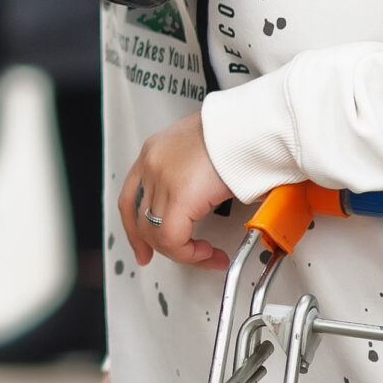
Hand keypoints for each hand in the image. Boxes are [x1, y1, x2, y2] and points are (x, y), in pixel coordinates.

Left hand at [117, 112, 235, 270]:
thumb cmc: (239, 135)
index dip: (134, 229)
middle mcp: (152, 164)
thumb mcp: (204, 152)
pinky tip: (209, 253)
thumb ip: (193, 174)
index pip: (130, 198)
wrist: (251, 126)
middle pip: (140, 220)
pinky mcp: (180, 194)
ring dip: (183, 252)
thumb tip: (202, 200)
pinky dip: (190, 253)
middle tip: (187, 256)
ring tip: (207, 254)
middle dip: (161, 247)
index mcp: (155, 152)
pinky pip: (172, 238)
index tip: (143, 247)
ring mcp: (162, 177)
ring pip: (156, 232)